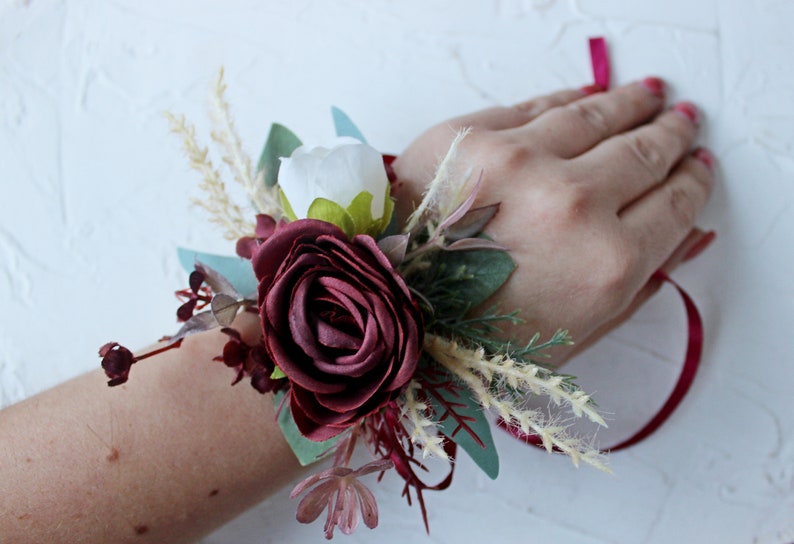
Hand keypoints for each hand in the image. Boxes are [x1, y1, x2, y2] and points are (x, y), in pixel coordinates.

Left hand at [392, 79, 714, 360]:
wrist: (384, 316)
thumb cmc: (477, 344)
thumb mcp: (572, 336)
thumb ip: (638, 284)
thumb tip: (687, 236)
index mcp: (606, 264)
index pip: (673, 204)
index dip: (690, 182)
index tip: (696, 167)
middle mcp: (571, 203)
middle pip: (642, 152)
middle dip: (667, 135)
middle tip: (679, 122)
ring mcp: (516, 161)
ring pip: (595, 115)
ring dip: (627, 104)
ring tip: (643, 97)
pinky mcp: (465, 136)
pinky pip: (535, 105)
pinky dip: (566, 100)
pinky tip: (583, 98)